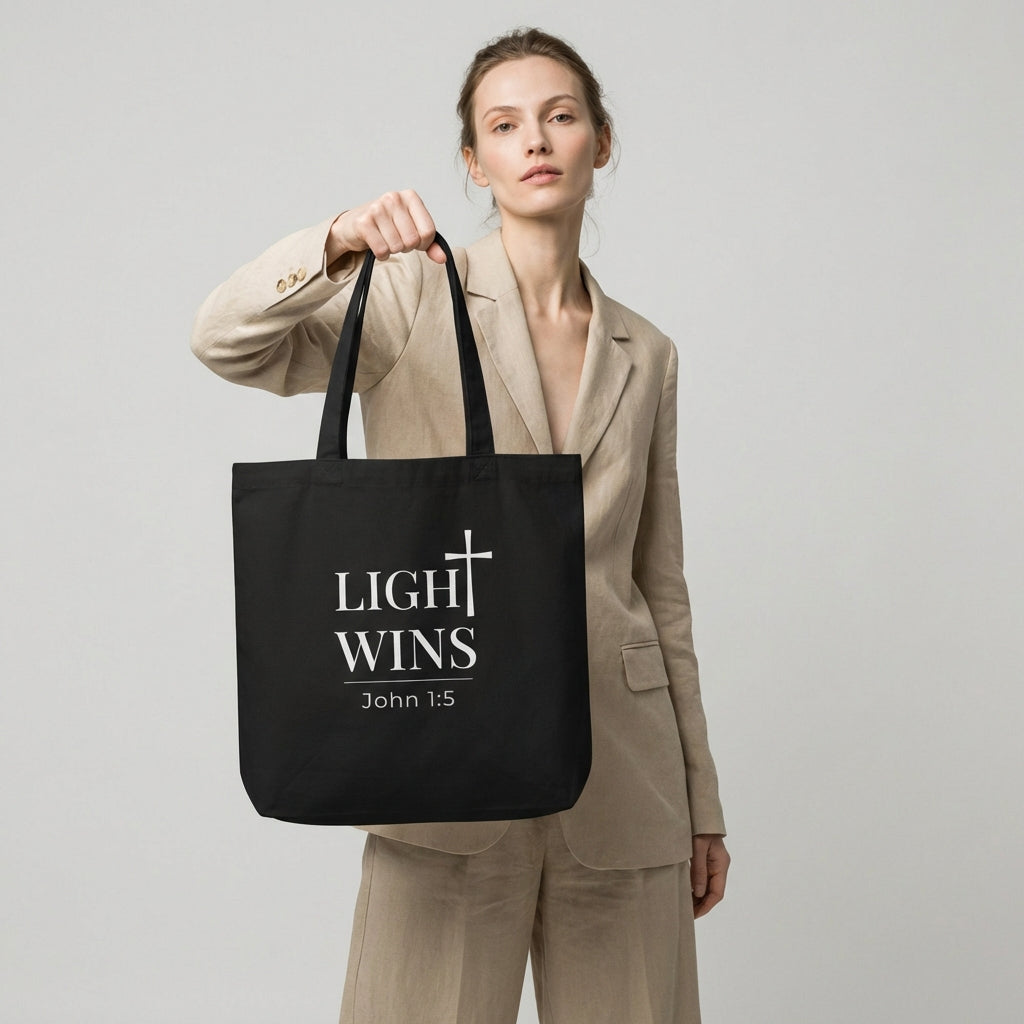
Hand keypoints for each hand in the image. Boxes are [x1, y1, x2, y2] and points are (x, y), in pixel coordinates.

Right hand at [326, 190, 444, 265]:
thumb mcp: (412, 229)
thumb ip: (430, 243)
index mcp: (410, 197)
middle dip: (406, 247)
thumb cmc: (386, 226)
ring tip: (385, 239)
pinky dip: (381, 254)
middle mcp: (394, 198)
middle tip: (396, 239)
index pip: (429, 231)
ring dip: (392, 250)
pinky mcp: (364, 222)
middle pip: (413, 240)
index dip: (423, 244)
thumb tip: (443, 258)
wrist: (354, 225)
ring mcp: (377, 208)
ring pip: (397, 246)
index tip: (414, 240)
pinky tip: (376, 243)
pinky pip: (382, 250)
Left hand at [690, 834, 729, 918]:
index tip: (695, 915)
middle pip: (713, 891)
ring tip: (686, 906)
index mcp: (721, 864)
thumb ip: (698, 870)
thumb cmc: (699, 828)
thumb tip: (699, 893)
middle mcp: (720, 866)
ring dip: (699, 897)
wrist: (700, 813)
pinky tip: (687, 892)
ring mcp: (714, 863)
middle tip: (688, 914)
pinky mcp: (706, 860)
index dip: (706, 905)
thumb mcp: (697, 849)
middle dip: (702, 904)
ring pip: (708, 886)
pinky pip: (703, 878)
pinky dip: (696, 887)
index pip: (717, 892)